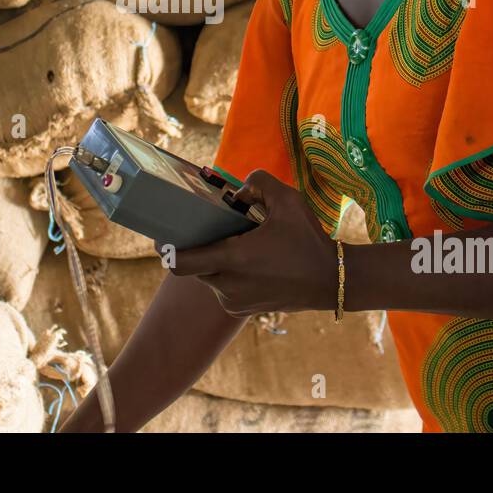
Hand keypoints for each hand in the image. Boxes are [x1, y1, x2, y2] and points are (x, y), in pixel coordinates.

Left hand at [158, 170, 338, 315]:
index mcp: (234, 259)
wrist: (331, 280)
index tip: (161, 238)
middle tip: (208, 230)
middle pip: (194, 266)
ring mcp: (234, 301)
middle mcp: (229, 285)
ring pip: (208, 278)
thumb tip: (236, 189)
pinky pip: (222, 289)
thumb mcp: (287, 200)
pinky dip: (227, 275)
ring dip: (214, 262)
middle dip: (198, 248)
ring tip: (237, 245)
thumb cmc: (307, 239)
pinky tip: (248, 261)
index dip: (166, 250)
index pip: (180, 262)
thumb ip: (258, 182)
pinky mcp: (242, 311)